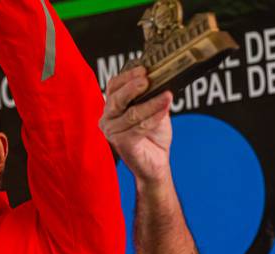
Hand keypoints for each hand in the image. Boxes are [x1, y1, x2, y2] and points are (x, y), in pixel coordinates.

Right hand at [99, 66, 172, 183]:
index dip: (127, 76)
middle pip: (117, 98)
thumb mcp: (154, 111)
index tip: (143, 69)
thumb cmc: (153, 137)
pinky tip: (165, 109)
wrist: (157, 164)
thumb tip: (162, 78)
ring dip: (151, 103)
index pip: (114, 86)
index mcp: (112, 107)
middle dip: (133, 87)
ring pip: (132, 113)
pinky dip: (154, 116)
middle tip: (148, 79)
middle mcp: (107, 119)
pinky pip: (139, 127)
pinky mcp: (122, 144)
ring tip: (167, 95)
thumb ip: (153, 96)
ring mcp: (112, 132)